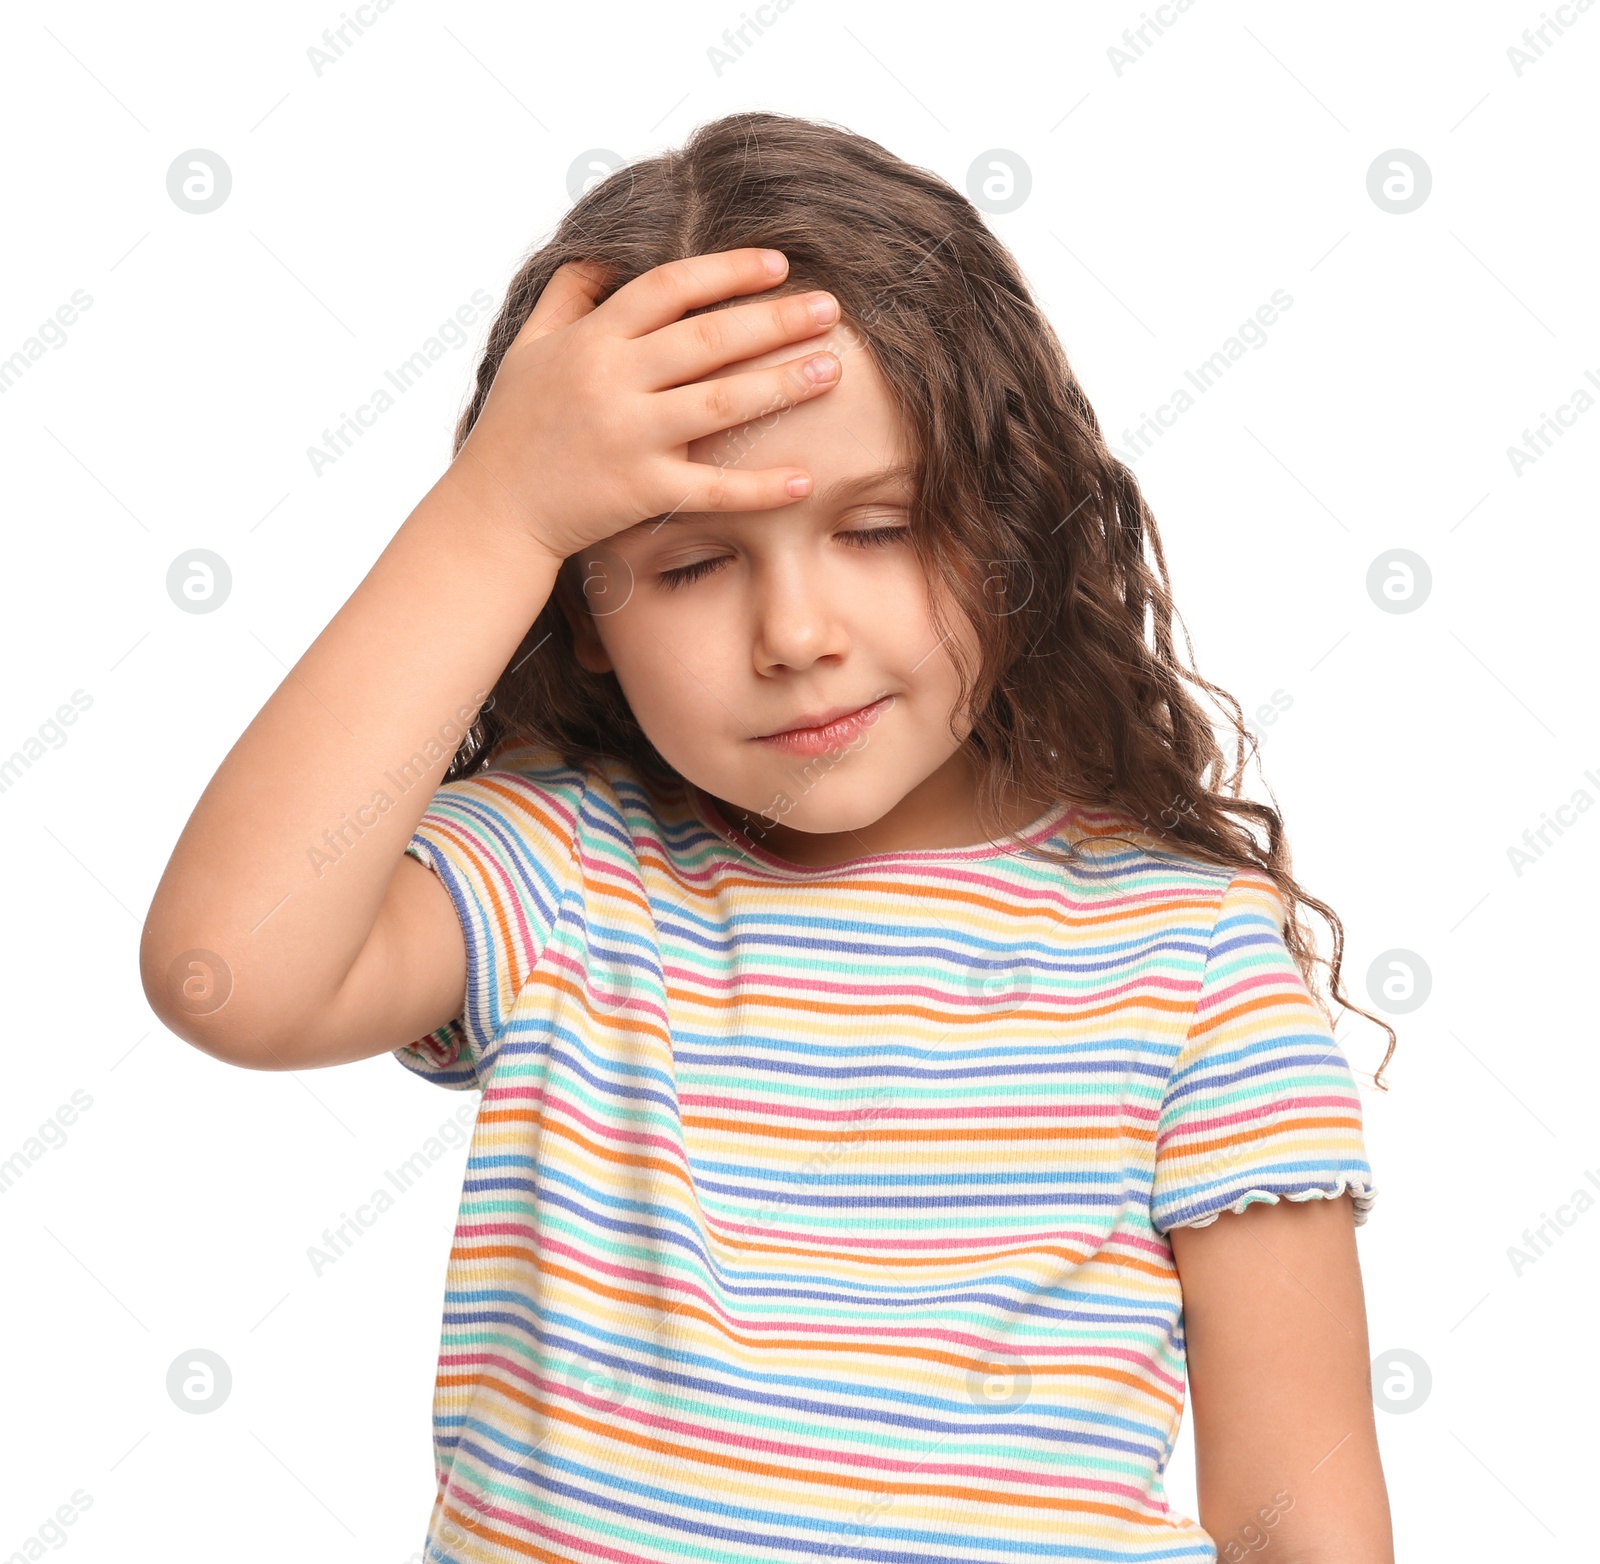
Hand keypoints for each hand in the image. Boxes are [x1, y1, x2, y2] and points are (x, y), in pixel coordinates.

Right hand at [450, 247, 843, 561]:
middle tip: (830, 307)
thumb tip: (604, 252)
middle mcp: (611, 381)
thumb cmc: (514, 428)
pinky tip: (805, 479)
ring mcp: (628, 437)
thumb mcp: (528, 347)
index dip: (726, 270)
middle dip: (775, 319)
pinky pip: (711, 488)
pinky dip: (759, 487)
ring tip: (831, 370)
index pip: (669, 288)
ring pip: (720, 403)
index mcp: (591, 340)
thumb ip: (569, 295)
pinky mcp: (640, 491)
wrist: (492, 512)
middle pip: (708, 339)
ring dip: (781, 385)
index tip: (778, 263)